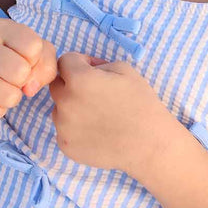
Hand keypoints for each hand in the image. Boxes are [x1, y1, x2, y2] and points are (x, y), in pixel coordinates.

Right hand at [0, 18, 57, 120]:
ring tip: (5, 87)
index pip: (33, 47)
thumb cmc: (13, 56)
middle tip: (15, 77)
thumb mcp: (34, 49)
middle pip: (20, 72)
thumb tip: (29, 89)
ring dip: (13, 97)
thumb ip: (45, 64)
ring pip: (8, 96)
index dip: (35, 58)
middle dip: (25, 79)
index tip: (25, 58)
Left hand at [48, 52, 171, 174]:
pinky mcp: (65, 146)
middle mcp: (65, 103)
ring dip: (73, 108)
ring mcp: (63, 127)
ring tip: (99, 116)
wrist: (149, 143)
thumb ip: (96, 63)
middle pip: (57, 85)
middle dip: (72, 84)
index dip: (81, 63)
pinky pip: (64, 130)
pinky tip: (97, 132)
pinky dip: (76, 129)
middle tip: (96, 94)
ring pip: (59, 109)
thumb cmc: (141, 103)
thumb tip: (83, 68)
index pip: (65, 61)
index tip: (94, 72)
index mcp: (79, 79)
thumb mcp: (124, 69)